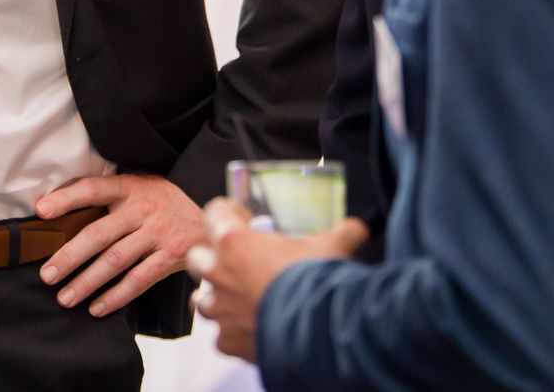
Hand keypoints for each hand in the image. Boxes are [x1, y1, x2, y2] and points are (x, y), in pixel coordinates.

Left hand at [34, 173, 206, 317]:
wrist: (209, 222)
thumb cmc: (161, 204)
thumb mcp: (139, 187)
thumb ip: (108, 195)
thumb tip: (57, 203)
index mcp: (130, 187)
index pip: (93, 188)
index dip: (66, 198)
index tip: (41, 211)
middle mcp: (143, 209)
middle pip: (99, 234)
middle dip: (69, 256)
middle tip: (47, 274)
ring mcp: (158, 234)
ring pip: (116, 261)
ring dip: (87, 282)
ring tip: (65, 297)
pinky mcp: (170, 258)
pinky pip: (139, 280)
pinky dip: (116, 297)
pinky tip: (97, 307)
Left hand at [188, 198, 368, 361]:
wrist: (318, 333)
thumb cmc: (317, 284)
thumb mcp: (333, 247)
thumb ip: (342, 233)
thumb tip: (356, 228)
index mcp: (235, 242)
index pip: (214, 213)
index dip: (228, 213)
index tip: (241, 219)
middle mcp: (219, 273)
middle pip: (198, 257)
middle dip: (214, 257)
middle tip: (237, 261)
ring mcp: (220, 309)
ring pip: (202, 299)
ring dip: (218, 297)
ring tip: (240, 298)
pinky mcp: (228, 340)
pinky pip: (221, 335)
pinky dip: (233, 332)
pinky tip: (251, 329)